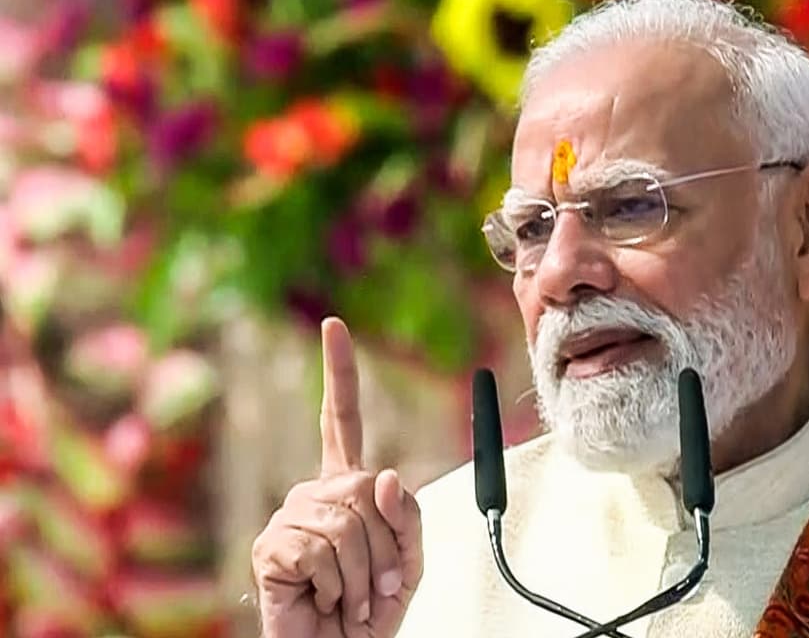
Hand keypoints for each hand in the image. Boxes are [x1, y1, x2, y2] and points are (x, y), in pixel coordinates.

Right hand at [251, 318, 423, 637]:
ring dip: (364, 572)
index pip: (342, 421)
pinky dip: (337, 583)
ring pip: (348, 521)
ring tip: (348, 597)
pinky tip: (322, 599)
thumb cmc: (369, 612)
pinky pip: (323, 549)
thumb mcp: (408, 562)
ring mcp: (287, 517)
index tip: (335, 327)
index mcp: (345, 488)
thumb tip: (381, 475)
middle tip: (375, 584)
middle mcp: (312, 494)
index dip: (339, 374)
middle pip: (366, 486)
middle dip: (386, 543)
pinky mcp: (270, 547)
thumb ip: (406, 516)